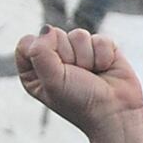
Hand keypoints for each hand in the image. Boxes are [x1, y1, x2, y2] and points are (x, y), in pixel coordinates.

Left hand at [15, 27, 142, 142]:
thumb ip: (40, 51)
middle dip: (68, 55)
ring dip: (87, 57)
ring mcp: (79, 52)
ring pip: (78, 34)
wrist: (115, 113)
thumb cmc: (80, 103)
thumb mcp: (51, 80)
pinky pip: (99, 38)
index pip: (27, 42)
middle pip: (54, 34)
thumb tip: (47, 28)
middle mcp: (55, 59)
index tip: (54, 72)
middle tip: (77, 76)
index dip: (41, 52)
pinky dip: (103, 55)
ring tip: (92, 75)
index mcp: (35, 70)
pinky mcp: (101, 49)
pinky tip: (104, 70)